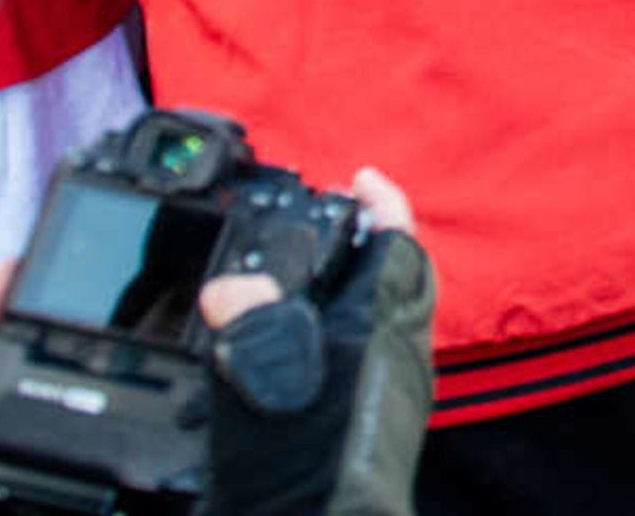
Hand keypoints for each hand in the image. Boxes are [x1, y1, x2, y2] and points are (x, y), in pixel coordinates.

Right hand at [208, 167, 436, 515]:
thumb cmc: (302, 457)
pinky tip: (284, 355)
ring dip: (347, 292)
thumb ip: (251, 313)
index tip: (361, 178)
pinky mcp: (370, 424)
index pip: (399, 242)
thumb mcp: (261, 367)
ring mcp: (390, 390)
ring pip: (380, 320)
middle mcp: (399, 353)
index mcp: (383, 324)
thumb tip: (234, 290)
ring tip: (295, 283)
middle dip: (367, 244)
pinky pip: (358, 363)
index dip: (382, 203)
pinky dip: (327, 344)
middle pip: (399, 278)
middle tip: (328, 225)